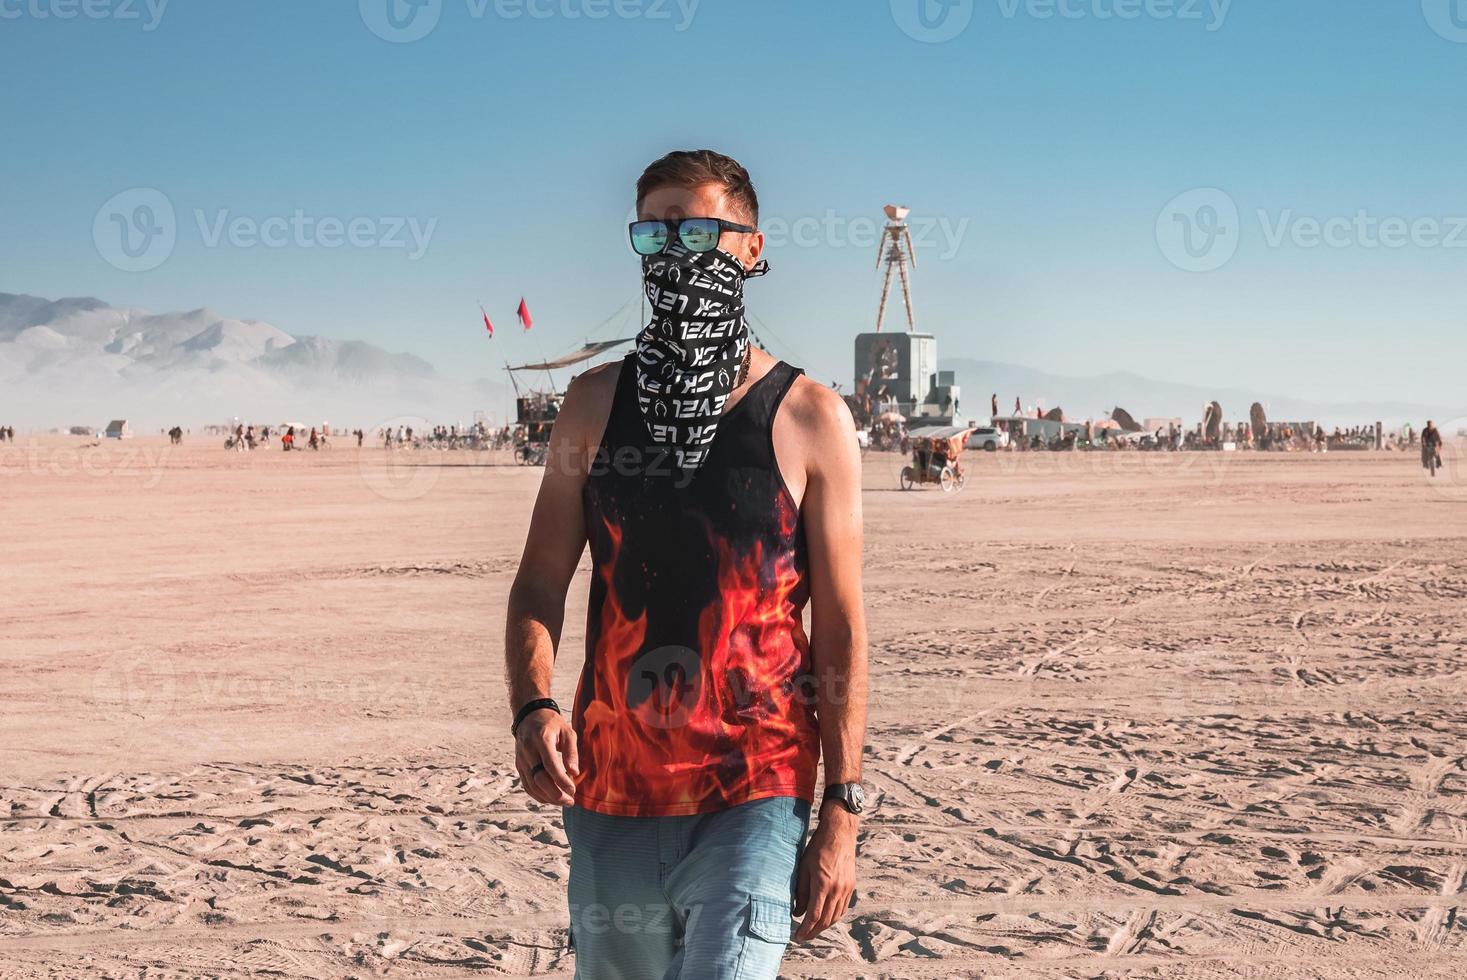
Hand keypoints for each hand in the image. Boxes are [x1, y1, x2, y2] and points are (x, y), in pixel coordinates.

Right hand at [514, 709, 578, 805]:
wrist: (530, 716)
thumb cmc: (552, 724)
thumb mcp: (567, 731)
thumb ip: (571, 752)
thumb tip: (574, 773)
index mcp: (542, 739)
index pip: (550, 765)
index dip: (561, 780)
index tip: (573, 790)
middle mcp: (528, 750)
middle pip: (539, 778)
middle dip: (555, 794)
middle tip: (570, 801)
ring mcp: (521, 759)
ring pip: (532, 785)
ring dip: (548, 797)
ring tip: (564, 801)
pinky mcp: (519, 765)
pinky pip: (527, 785)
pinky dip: (538, 795)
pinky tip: (551, 799)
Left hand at [793, 803, 857, 941]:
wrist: (839, 834)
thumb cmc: (817, 848)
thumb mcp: (803, 867)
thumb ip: (800, 891)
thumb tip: (797, 912)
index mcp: (823, 884)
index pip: (814, 915)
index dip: (805, 929)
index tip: (796, 936)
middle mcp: (837, 889)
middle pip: (826, 920)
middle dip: (813, 932)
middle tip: (802, 937)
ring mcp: (846, 889)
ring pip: (835, 916)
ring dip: (823, 926)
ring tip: (812, 930)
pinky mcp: (851, 886)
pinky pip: (842, 908)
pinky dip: (833, 917)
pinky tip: (825, 918)